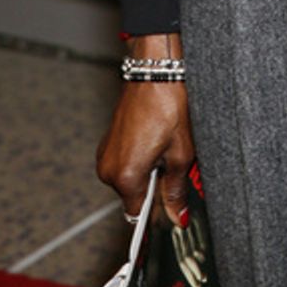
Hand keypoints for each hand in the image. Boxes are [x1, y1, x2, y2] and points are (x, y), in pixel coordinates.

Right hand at [96, 33, 195, 228]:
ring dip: (148, 173)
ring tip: (164, 147)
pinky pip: (125, 164)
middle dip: (155, 188)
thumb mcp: (181, 153)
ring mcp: (105, 154)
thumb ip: (176, 190)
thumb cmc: (168, 105)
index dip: (158, 215)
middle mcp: (109, 169)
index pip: (139, 215)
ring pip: (130, 180)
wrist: (156, 71)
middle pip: (134, 197)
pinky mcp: (107, 143)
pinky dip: (140, 159)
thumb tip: (177, 216)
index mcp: (126, 176)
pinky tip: (155, 140)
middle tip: (174, 165)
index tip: (171, 214)